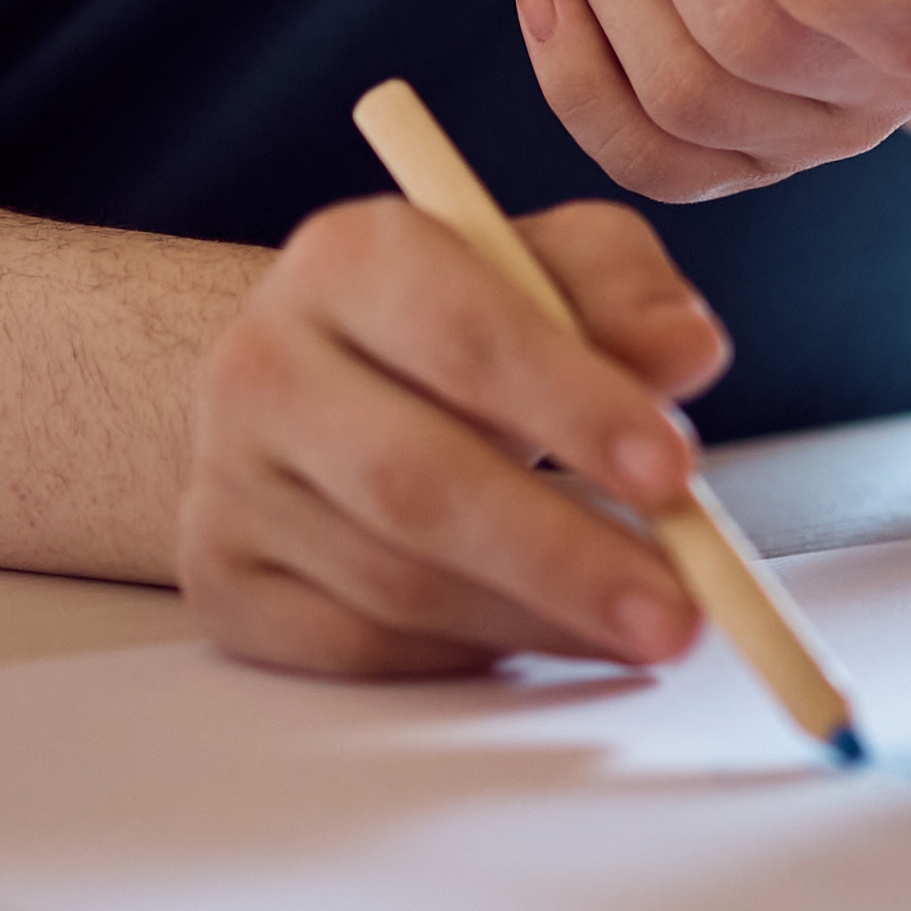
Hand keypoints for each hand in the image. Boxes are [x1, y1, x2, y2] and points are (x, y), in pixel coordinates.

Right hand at [179, 193, 735, 675]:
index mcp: (348, 258)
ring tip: (642, 630)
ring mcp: (228, 479)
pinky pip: (353, 646)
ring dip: (535, 618)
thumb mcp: (552, 266)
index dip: (574, 406)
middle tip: (681, 609)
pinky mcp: (222, 576)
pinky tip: (538, 635)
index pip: (463, 334)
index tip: (674, 472)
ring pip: (392, 579)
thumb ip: (626, 293)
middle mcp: (262, 363)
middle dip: (562, 555)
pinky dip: (462, 652)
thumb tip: (688, 352)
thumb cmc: (460, 320)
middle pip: (415, 479)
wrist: (311, 379)